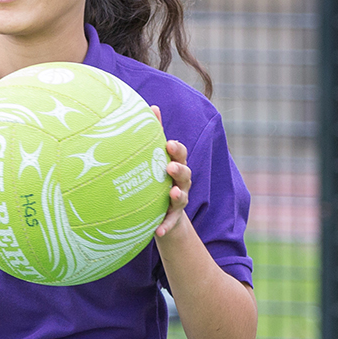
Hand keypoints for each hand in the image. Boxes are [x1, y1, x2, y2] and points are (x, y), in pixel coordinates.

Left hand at [151, 107, 190, 238]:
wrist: (164, 214)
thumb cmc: (157, 179)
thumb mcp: (156, 158)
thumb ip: (156, 134)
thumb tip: (152, 106)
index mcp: (175, 166)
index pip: (180, 155)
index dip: (176, 149)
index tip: (169, 144)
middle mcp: (181, 183)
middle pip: (185, 174)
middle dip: (179, 170)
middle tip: (170, 167)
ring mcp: (178, 202)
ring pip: (182, 198)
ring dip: (178, 196)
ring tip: (172, 195)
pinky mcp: (172, 219)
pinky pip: (170, 224)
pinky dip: (165, 228)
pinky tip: (157, 232)